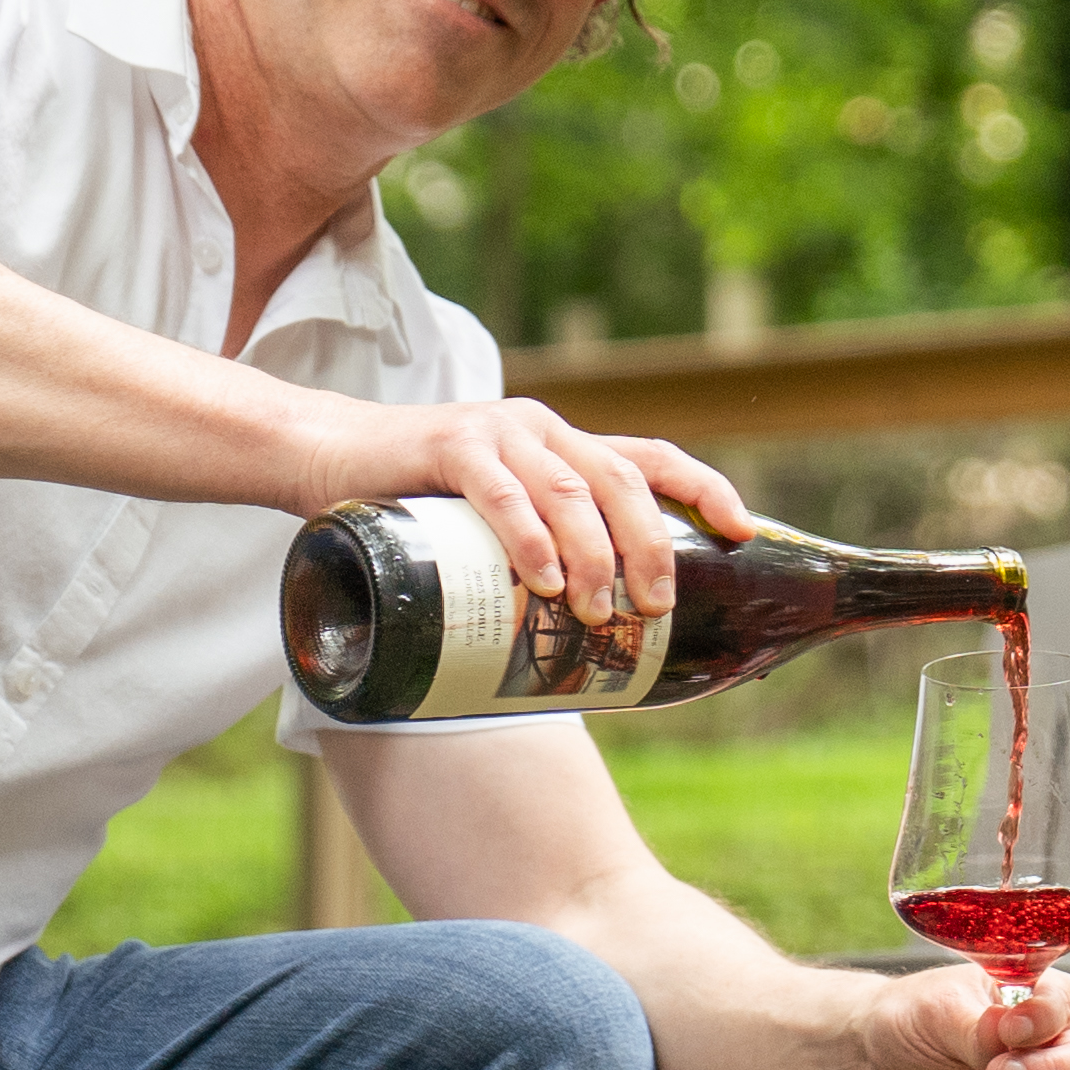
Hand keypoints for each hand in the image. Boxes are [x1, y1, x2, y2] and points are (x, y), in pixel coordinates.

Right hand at [320, 394, 756, 626]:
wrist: (326, 460)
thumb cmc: (415, 508)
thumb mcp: (490, 526)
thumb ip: (535, 556)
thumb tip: (583, 639)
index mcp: (564, 446)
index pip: (652, 457)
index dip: (704, 489)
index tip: (743, 531)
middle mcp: (543, 430)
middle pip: (622, 480)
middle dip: (652, 545)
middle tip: (658, 606)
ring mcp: (498, 432)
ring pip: (571, 488)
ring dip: (596, 555)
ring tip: (600, 611)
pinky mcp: (450, 445)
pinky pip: (503, 490)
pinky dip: (531, 537)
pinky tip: (545, 578)